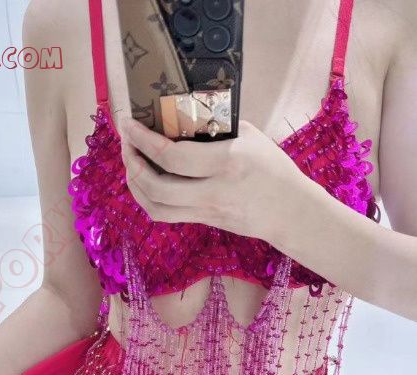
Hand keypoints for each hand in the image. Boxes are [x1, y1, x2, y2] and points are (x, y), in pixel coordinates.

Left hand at [119, 116, 305, 242]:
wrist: (290, 210)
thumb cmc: (272, 168)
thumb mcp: (249, 136)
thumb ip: (216, 125)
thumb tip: (181, 111)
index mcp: (226, 163)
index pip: (172, 156)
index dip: (143, 140)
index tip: (129, 124)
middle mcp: (213, 191)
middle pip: (157, 186)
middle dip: (132, 163)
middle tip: (127, 143)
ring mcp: (207, 211)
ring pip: (156, 207)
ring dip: (135, 184)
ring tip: (131, 163)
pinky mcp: (204, 222)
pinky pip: (166, 214)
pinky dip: (148, 198)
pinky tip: (145, 182)